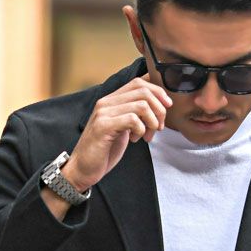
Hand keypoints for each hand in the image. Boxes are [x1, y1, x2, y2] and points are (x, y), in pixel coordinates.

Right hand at [63, 73, 172, 190]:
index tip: (167, 106)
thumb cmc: (104, 150)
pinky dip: (141, 130)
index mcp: (111, 100)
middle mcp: (106, 102)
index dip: (157, 91)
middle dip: (159, 109)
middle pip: (143, 91)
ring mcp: (104, 113)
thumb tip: (159, 106)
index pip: (138, 82)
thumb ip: (134, 115)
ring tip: (147, 136)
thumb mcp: (123, 128)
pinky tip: (136, 139)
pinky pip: (132, 120)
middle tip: (158, 127)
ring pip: (141, 105)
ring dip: (151, 122)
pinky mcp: (104, 126)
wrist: (83, 168)